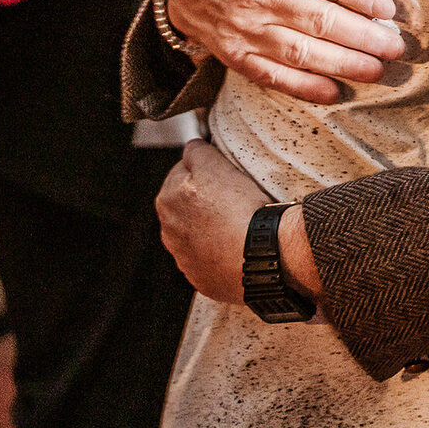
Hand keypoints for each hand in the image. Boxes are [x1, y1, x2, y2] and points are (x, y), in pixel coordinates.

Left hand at [155, 139, 269, 301]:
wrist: (261, 255)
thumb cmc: (239, 210)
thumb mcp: (216, 165)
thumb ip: (197, 151)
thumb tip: (192, 148)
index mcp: (167, 201)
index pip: (182, 173)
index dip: (206, 170)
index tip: (223, 174)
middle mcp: (170, 232)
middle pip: (189, 206)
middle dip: (207, 201)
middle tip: (236, 198)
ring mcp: (186, 260)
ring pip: (200, 234)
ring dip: (214, 228)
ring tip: (241, 223)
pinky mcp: (205, 279)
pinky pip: (213, 260)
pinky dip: (223, 253)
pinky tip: (241, 246)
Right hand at [165, 0, 405, 102]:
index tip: (388, 8)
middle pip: (319, 20)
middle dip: (363, 36)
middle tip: (395, 46)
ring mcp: (246, 32)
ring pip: (302, 53)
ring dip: (344, 65)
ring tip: (377, 70)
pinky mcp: (237, 58)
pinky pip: (275, 77)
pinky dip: (305, 88)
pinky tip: (335, 93)